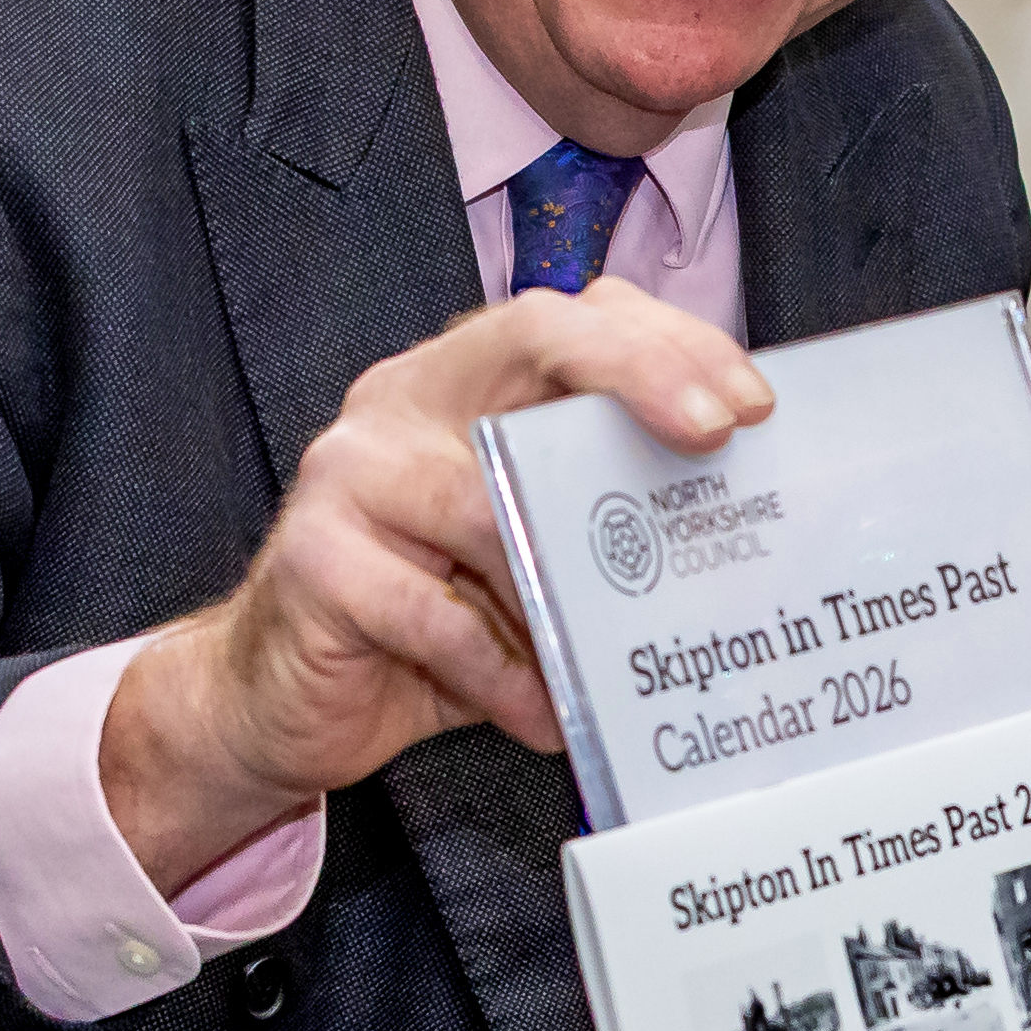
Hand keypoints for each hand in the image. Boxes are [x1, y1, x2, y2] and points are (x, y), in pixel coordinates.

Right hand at [103, 278, 772, 884]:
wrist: (281, 696)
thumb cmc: (431, 614)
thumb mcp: (529, 549)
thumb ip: (602, 512)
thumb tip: (747, 520)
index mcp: (463, 378)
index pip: (573, 316)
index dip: (665, 344)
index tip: (749, 404)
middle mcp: (402, 401)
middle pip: (532, 340)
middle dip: (638, 376)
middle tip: (717, 438)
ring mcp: (347, 474)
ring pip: (487, 502)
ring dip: (571, 585)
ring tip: (630, 647)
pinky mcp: (310, 562)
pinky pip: (431, 615)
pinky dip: (503, 673)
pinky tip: (544, 715)